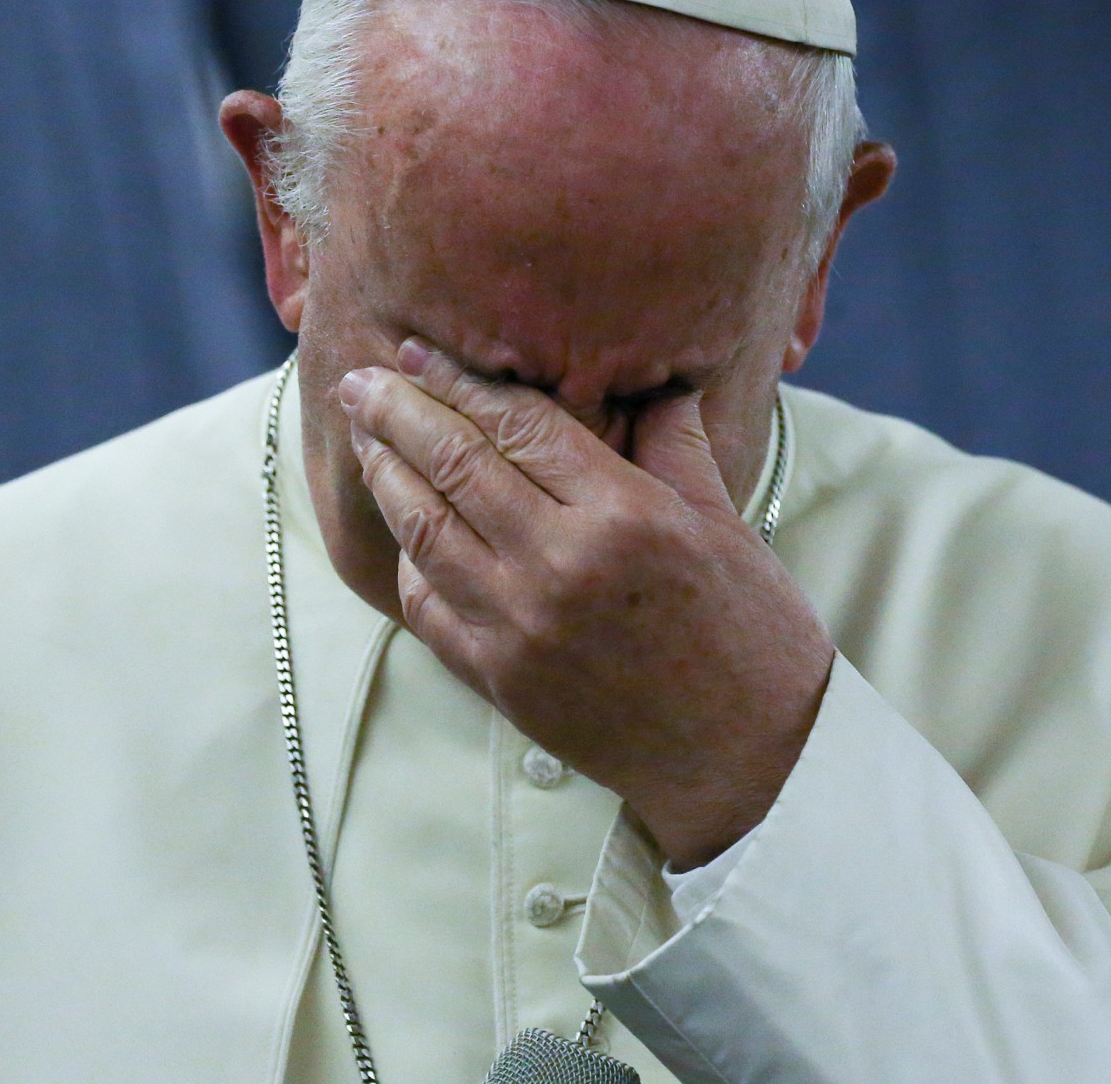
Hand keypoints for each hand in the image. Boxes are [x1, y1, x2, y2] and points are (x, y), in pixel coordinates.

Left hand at [337, 338, 833, 868]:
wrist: (747, 759)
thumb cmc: (751, 633)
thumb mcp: (722, 520)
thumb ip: (674, 442)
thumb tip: (652, 378)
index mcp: (624, 512)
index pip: (518, 423)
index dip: (460, 379)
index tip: (420, 351)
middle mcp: (560, 564)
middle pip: (454, 464)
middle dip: (396, 413)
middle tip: (359, 379)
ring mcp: (521, 626)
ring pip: (424, 531)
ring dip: (386, 476)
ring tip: (365, 438)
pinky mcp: (500, 679)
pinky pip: (428, 606)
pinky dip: (409, 560)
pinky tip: (405, 530)